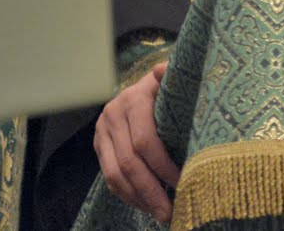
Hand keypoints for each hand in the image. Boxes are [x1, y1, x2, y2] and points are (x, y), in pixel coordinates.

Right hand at [94, 63, 177, 222]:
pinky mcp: (99, 145)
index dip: (163, 167)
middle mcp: (113, 114)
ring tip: (160, 213)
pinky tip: (145, 204)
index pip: (145, 141)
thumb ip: (172, 79)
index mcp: (133, 99)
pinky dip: (127, 195)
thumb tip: (163, 69)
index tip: (183, 184)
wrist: (143, 86)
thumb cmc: (167, 89)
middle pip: (129, 163)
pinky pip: (109, 177)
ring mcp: (102, 130)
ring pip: (115, 174)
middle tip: (171, 213)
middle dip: (151, 192)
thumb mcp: (173, 82)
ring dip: (138, 199)